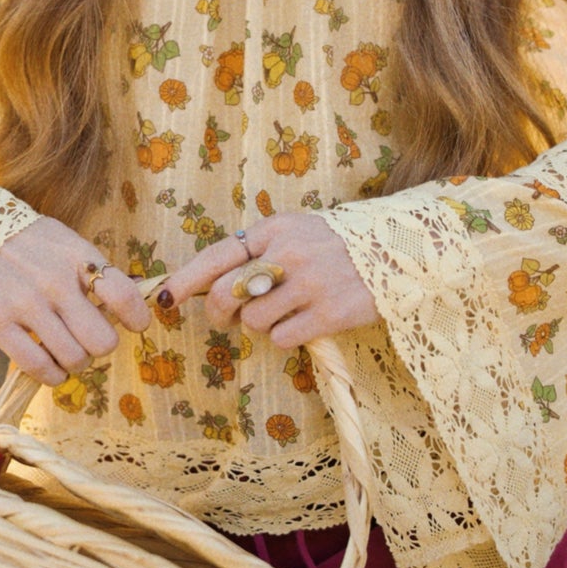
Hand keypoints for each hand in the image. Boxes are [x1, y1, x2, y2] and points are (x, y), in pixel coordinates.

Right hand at [0, 216, 150, 387]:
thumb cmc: (18, 239)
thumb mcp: (60, 238)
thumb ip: (90, 267)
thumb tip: (132, 297)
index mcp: (76, 256)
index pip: (123, 295)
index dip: (138, 318)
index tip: (135, 325)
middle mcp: (55, 281)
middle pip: (102, 340)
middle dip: (100, 347)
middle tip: (88, 341)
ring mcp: (25, 304)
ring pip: (73, 358)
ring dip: (75, 363)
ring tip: (65, 353)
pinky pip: (38, 366)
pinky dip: (51, 376)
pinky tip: (49, 369)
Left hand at [157, 212, 377, 348]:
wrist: (402, 251)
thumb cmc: (341, 246)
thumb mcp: (299, 231)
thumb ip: (261, 250)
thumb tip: (214, 283)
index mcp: (276, 229)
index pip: (218, 255)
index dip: (186, 279)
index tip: (165, 299)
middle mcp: (289, 253)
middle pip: (228, 294)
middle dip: (220, 313)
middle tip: (229, 319)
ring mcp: (309, 284)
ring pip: (253, 321)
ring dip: (262, 326)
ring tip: (287, 314)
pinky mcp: (329, 314)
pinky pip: (282, 339)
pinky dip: (287, 338)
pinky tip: (306, 324)